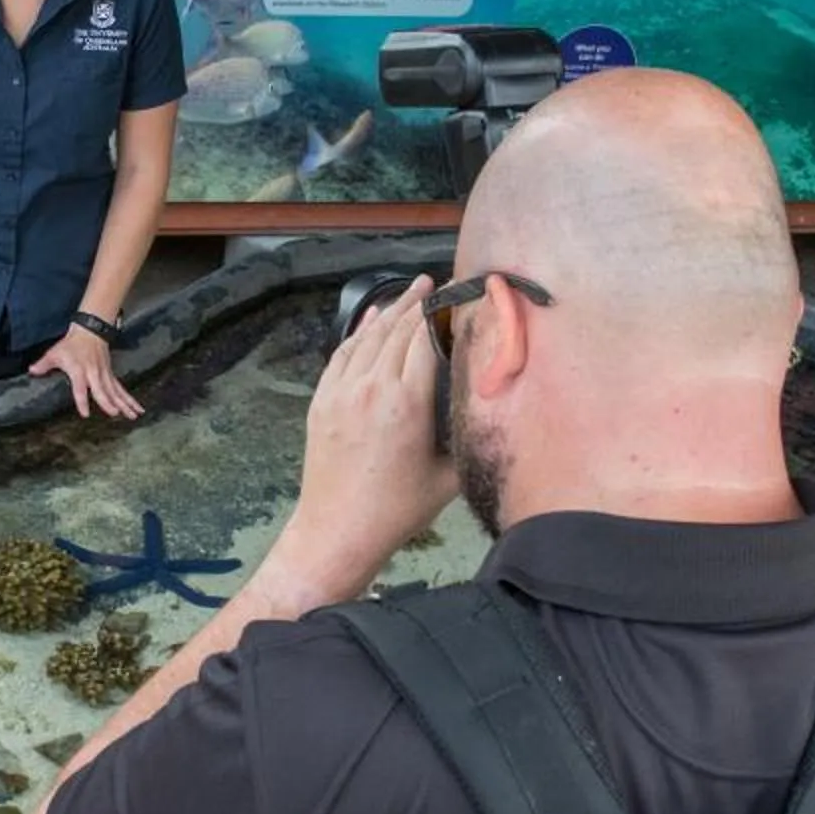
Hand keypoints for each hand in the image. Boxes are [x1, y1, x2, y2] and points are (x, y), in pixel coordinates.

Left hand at [29, 327, 141, 419]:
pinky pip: (121, 389)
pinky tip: (138, 409)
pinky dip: (130, 399)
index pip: (80, 388)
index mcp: (79, 370)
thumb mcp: (55, 353)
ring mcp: (104, 375)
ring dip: (125, 404)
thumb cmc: (71, 344)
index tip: (85, 413)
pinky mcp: (111, 375)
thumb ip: (44, 364)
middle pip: (102, 390)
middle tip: (114, 413)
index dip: (82, 400)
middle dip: (108, 402)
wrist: (90, 330)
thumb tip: (31, 371)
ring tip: (133, 416)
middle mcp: (94, 374)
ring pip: (116, 392)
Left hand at [273, 275, 458, 597]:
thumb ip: (469, 435)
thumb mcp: (448, 476)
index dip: (441, 311)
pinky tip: (373, 317)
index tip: (456, 293)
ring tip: (411, 290)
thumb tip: (492, 409)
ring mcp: (341, 392)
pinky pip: (343, 353)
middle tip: (436, 282)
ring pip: (369, 337)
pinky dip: (360, 331)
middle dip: (418, 303)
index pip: (425, 338)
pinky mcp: (322, 401)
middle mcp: (371, 388)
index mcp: (407, 403)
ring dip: (390, 310)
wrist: (337, 530)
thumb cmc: (397, 510)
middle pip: (397, 330)